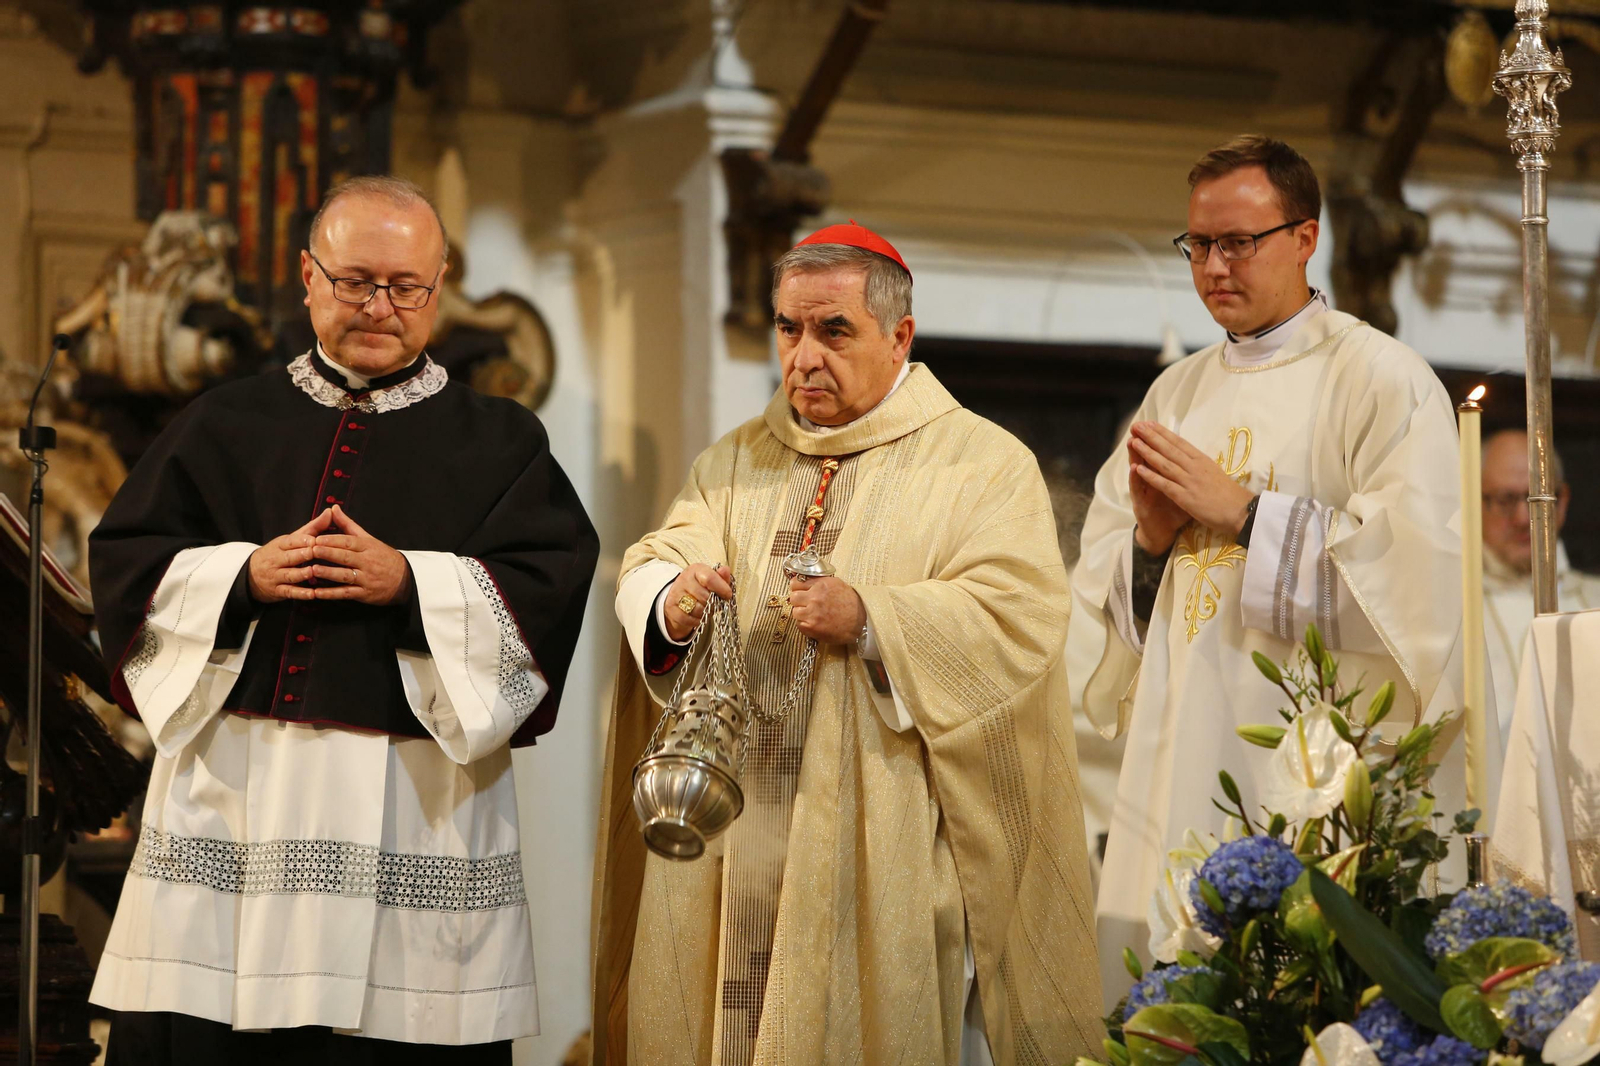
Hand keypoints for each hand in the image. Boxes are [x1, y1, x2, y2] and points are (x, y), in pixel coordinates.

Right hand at [248, 508, 334, 601]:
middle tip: (315, 553)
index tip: (314, 539)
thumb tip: (330, 511)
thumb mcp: (291, 540)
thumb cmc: (279, 554)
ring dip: (301, 574)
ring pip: (289, 575)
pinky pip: (290, 592)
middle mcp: (276, 560)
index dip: (301, 541)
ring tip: (313, 572)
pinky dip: (301, 593)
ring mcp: (276, 576)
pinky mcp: (278, 591)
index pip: (290, 541)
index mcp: (280, 545)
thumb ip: (312, 528)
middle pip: (289, 557)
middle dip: (301, 555)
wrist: (251, 575)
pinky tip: (312, 594)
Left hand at [308, 505, 411, 604]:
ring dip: (328, 573)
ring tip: (313, 570)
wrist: (405, 579)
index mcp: (367, 547)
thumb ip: (348, 524)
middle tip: (312, 550)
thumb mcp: (368, 539)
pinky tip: (317, 593)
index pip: (349, 542)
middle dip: (328, 554)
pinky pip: (346, 593)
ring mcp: (366, 578)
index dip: (333, 540)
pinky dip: (331, 594)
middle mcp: (367, 562)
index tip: (317, 538)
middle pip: (346, 557)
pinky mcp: (364, 594)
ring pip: (345, 575)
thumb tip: (334, 508)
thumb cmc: (383, 557)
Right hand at [664, 564, 733, 641]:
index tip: (728, 595)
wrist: (679, 599)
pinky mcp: (671, 608)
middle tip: (714, 603)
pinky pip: (688, 619)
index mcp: (695, 570)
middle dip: (713, 603)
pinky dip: (696, 620)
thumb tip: (725, 570)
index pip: (710, 578)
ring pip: (697, 609)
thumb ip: (721, 577)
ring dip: (705, 613)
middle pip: (705, 596)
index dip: (722, 588)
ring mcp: (676, 594)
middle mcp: (683, 580)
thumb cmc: (700, 588)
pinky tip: (697, 616)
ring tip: (706, 609)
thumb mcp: (712, 580)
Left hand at [787, 575, 864, 644]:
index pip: (795, 583)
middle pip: (793, 598)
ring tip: (812, 615)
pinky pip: (799, 624)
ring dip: (801, 613)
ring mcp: (812, 613)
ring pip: (794, 612)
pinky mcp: (811, 627)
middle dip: (798, 601)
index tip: (799, 591)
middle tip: (806, 604)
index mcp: (820, 585)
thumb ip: (819, 582)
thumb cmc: (850, 604)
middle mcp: (814, 598)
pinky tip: (815, 623)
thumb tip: (804, 581)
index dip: (797, 588)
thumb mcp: (836, 584)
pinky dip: (804, 624)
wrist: (859, 623)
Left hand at [1128, 422, 1254, 542]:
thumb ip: (1199, 464)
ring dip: (1147, 452)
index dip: (1163, 432)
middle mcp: (1195, 467)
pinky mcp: (1186, 497)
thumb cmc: (1229, 494)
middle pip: (1169, 449)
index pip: (1179, 442)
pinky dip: (1151, 476)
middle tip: (1136, 426)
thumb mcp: (1214, 472)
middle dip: (1151, 436)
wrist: (1242, 511)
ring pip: (1164, 463)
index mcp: (1202, 460)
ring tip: (1133, 442)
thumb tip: (1188, 455)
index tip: (1150, 423)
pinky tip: (1138, 469)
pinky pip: (1165, 484)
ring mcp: (1190, 481)